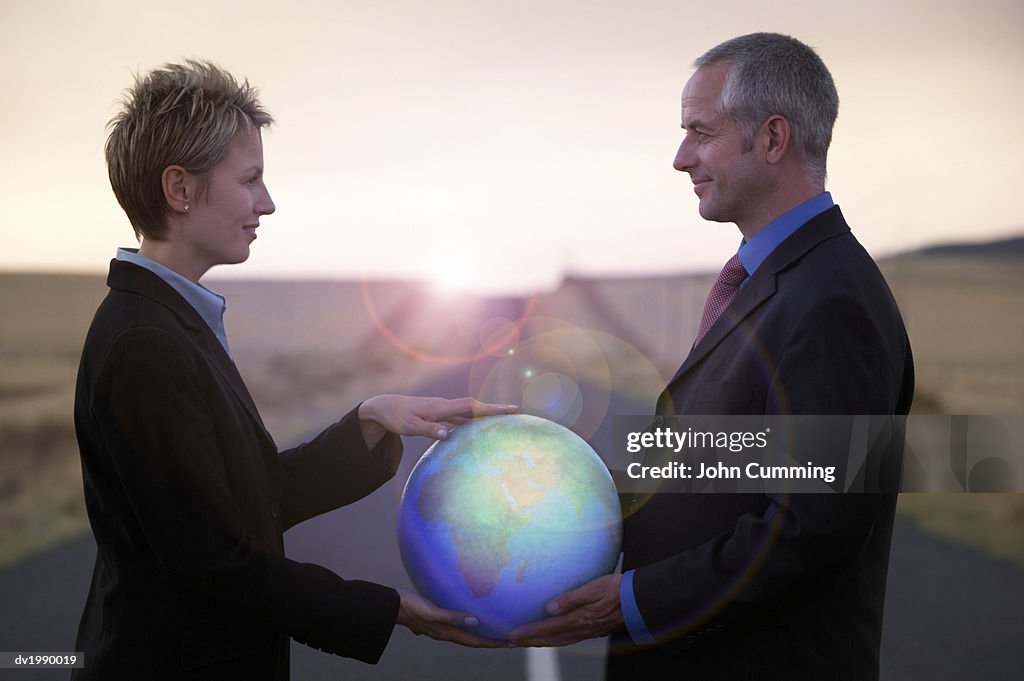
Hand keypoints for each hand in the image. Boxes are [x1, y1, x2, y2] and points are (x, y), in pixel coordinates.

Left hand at [358, 395, 517, 448]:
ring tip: (504, 418)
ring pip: (469, 410)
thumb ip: (429, 430)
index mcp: (442, 408)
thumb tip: (448, 434)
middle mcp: (446, 406)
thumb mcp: (410, 427)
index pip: (471, 407)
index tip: (509, 409)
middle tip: (516, 411)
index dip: (491, 408)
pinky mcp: (440, 414)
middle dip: (495, 408)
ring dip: (486, 413)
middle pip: (475, 406)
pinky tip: (479, 428)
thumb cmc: (398, 418)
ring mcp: (444, 409)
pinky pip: (461, 416)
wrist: (386, 407)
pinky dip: (472, 419)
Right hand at [396, 590, 506, 647]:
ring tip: (493, 631)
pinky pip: (456, 624)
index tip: (509, 643)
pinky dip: (467, 624)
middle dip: (490, 641)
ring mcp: (440, 627)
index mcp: (447, 632)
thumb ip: (452, 616)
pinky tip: (468, 619)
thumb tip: (475, 621)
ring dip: (480, 634)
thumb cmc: (411, 607)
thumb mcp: (432, 612)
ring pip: (465, 634)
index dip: (492, 643)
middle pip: (473, 640)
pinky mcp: (436, 619)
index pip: (475, 641)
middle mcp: (445, 632)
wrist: (392, 606)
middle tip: (508, 639)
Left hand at [508, 573, 623, 646]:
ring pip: (559, 641)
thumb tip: (549, 607)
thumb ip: (571, 598)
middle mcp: (581, 629)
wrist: (639, 600)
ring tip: (526, 641)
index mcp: (579, 619)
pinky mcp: (593, 630)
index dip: (528, 632)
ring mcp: (587, 632)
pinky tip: (553, 636)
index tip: (511, 635)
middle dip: (529, 641)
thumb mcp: (594, 588)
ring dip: (541, 642)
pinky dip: (555, 639)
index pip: (548, 628)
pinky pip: (568, 638)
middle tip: (511, 642)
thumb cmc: (617, 589)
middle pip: (550, 639)